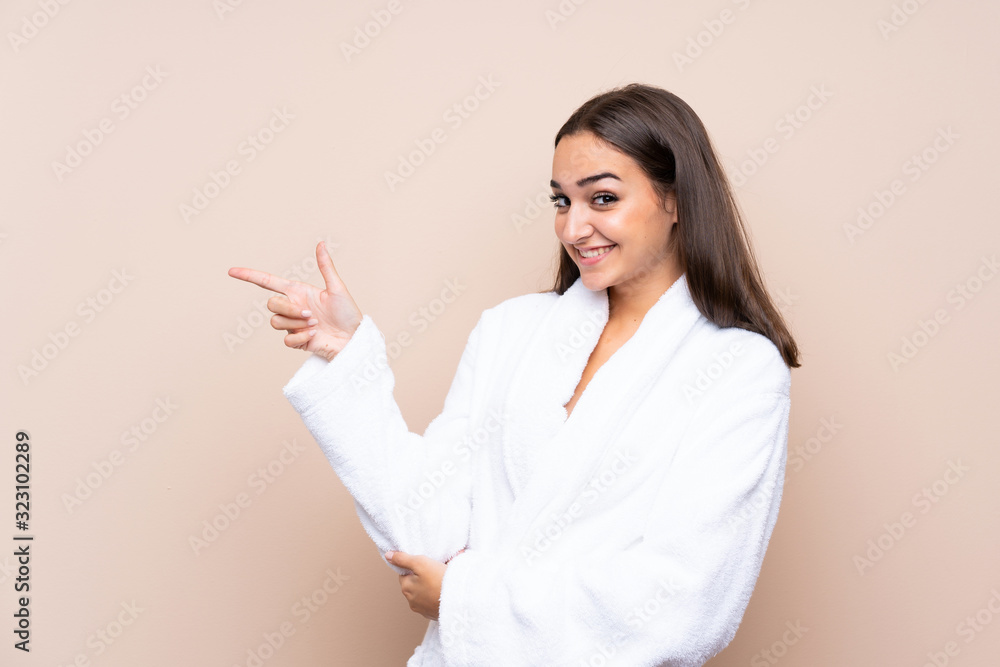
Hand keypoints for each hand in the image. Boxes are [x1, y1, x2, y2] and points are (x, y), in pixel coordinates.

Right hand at [228, 241, 362, 360]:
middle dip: (289, 309)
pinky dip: (301, 337)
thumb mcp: (337, 288)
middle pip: (271, 304)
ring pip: (276, 321)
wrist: (353, 339)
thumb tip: (321, 244)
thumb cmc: (348, 314)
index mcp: (298, 292)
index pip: (268, 282)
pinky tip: (314, 336)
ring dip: (297, 323)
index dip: (249, 276)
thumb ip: (326, 267)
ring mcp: (293, 324)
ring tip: (315, 325)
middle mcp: (292, 307)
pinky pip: (286, 339)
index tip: (232, 271)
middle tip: (311, 315)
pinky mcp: (296, 341)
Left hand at [385, 550, 447, 620]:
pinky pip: (431, 602)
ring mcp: (423, 609)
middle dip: (421, 578)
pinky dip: (435, 597)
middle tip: (435, 571)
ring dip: (428, 588)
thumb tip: (388, 555)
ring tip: (441, 582)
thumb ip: (403, 559)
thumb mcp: (420, 563)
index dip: (414, 567)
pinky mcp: (433, 614)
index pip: (404, 574)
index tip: (425, 565)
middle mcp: (411, 601)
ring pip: (423, 594)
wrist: (459, 599)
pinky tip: (444, 592)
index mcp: (406, 587)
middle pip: (413, 584)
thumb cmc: (439, 579)